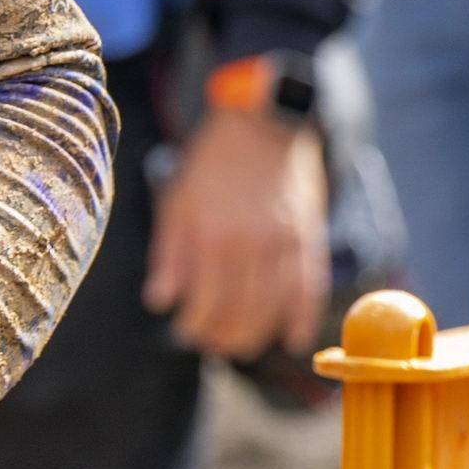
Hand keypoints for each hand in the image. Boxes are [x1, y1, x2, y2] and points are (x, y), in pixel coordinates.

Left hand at [144, 85, 328, 359]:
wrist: (264, 124)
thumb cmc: (213, 164)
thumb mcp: (177, 201)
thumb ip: (169, 253)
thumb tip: (159, 301)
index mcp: (211, 236)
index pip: (204, 302)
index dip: (194, 325)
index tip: (185, 330)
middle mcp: (249, 245)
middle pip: (240, 313)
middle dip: (222, 336)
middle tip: (211, 343)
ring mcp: (284, 245)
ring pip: (273, 308)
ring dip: (256, 334)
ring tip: (239, 344)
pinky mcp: (309, 240)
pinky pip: (310, 289)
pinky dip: (302, 318)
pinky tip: (291, 340)